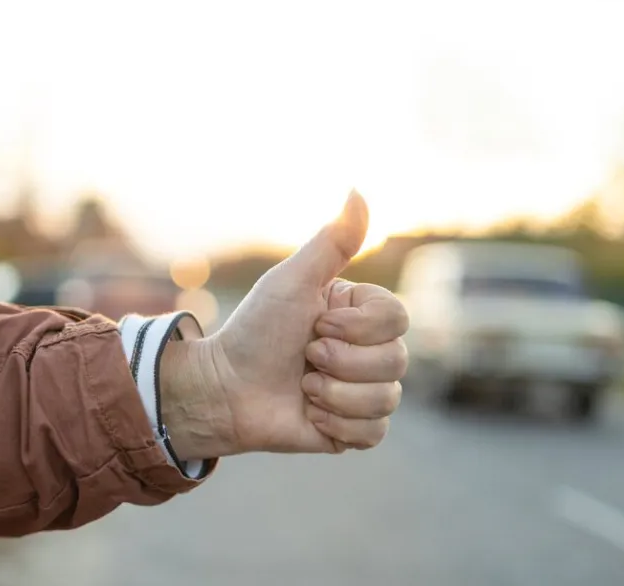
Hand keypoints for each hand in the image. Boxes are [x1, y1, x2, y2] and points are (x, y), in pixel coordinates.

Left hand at [160, 190, 409, 458]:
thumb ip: (333, 240)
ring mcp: (364, 391)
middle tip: (305, 356)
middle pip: (397, 361)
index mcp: (361, 314)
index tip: (315, 323)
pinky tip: (309, 413)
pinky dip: (336, 424)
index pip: (399, 319)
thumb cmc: (255, 330)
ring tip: (303, 387)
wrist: (225, 388)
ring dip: (334, 395)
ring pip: (387, 399)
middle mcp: (369, 350)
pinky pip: (374, 434)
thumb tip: (357, 190)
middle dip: (341, 362)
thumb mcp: (293, 281)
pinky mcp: (353, 430)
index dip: (357, 328)